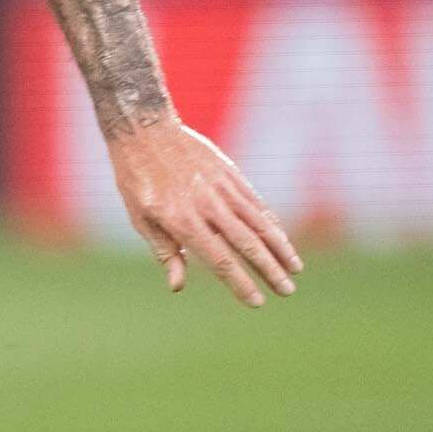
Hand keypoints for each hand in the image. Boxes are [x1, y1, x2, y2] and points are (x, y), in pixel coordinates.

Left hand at [106, 116, 301, 306]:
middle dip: (270, 270)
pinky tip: (281, 238)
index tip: (257, 302)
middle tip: (287, 292)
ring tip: (295, 270)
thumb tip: (177, 285)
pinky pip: (256, 203)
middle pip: (247, 244)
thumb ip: (164, 251)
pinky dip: (271, 223)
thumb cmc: (136, 179)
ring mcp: (222, 188)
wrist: (145, 129)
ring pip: (259, 223)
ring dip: (280, 248)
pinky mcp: (231, 174)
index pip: (220, 260)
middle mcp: (208, 206)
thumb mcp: (140, 218)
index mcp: (183, 222)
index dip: (240, 283)